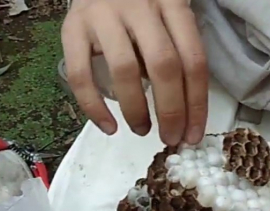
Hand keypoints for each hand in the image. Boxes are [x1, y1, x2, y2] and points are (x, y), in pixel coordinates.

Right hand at [61, 0, 208, 145]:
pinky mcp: (72, 28)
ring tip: (142, 130)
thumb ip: (174, 49)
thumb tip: (180, 110)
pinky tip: (108, 126)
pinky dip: (94, 107)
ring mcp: (103, 16)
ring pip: (125, 70)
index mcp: (172, 3)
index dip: (196, 103)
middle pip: (163, 65)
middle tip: (170, 138)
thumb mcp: (166, 14)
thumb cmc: (139, 4)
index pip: (193, 59)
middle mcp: (140, 6)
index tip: (193, 135)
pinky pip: (81, 74)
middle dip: (171, 111)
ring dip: (136, 109)